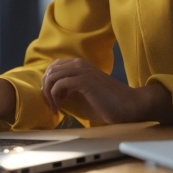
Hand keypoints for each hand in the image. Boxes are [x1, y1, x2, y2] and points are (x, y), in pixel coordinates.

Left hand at [41, 58, 172, 124]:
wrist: (128, 105)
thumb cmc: (107, 103)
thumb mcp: (83, 94)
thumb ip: (69, 90)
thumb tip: (52, 94)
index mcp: (80, 65)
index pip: (54, 66)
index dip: (48, 82)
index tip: (52, 99)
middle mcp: (80, 64)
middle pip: (50, 70)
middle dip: (45, 88)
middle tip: (51, 104)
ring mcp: (82, 71)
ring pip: (52, 76)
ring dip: (48, 94)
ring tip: (55, 108)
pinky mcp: (84, 81)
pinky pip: (59, 84)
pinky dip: (54, 97)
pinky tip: (60, 108)